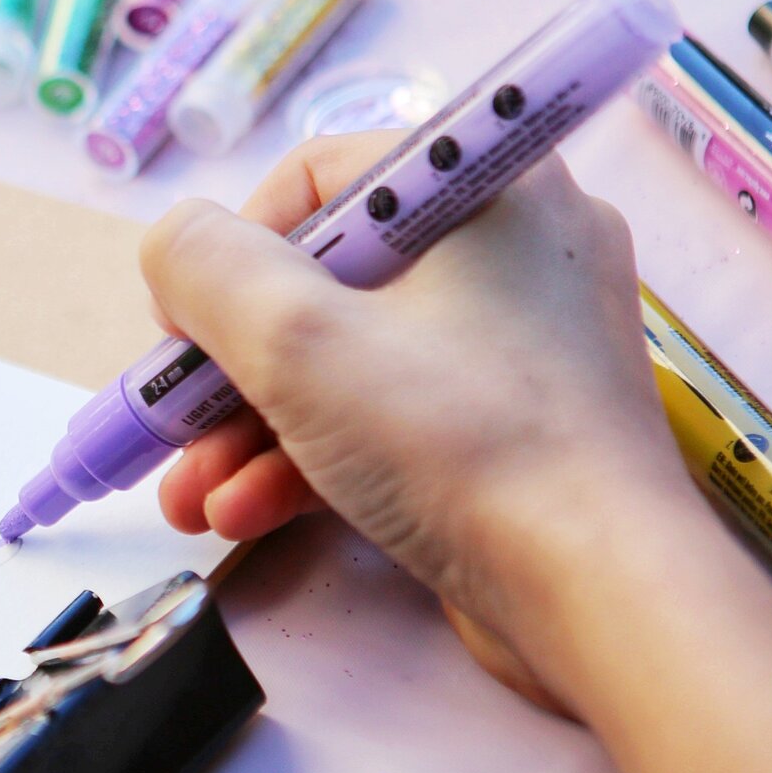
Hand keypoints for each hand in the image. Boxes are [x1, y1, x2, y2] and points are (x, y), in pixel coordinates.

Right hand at [140, 133, 701, 705]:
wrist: (601, 593)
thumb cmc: (458, 443)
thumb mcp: (294, 338)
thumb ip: (205, 268)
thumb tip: (174, 249)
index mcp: (485, 185)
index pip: (319, 179)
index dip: (231, 252)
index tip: (186, 333)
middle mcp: (514, 249)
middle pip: (324, 283)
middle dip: (227, 369)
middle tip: (171, 430)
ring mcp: (520, 346)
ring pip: (349, 363)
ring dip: (251, 430)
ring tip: (192, 501)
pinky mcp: (518, 430)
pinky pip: (392, 420)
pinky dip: (314, 462)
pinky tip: (246, 516)